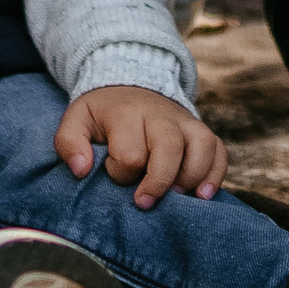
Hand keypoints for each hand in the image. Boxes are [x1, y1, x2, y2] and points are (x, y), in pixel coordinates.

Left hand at [55, 84, 229, 207]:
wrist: (130, 85)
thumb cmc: (102, 114)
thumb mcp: (76, 120)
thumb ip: (69, 143)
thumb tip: (81, 170)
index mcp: (126, 114)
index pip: (130, 153)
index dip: (120, 172)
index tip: (112, 174)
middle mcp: (160, 115)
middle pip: (169, 148)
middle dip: (159, 182)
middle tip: (144, 203)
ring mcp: (184, 121)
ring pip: (201, 146)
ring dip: (192, 177)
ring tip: (177, 199)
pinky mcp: (200, 129)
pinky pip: (219, 150)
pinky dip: (216, 173)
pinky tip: (203, 195)